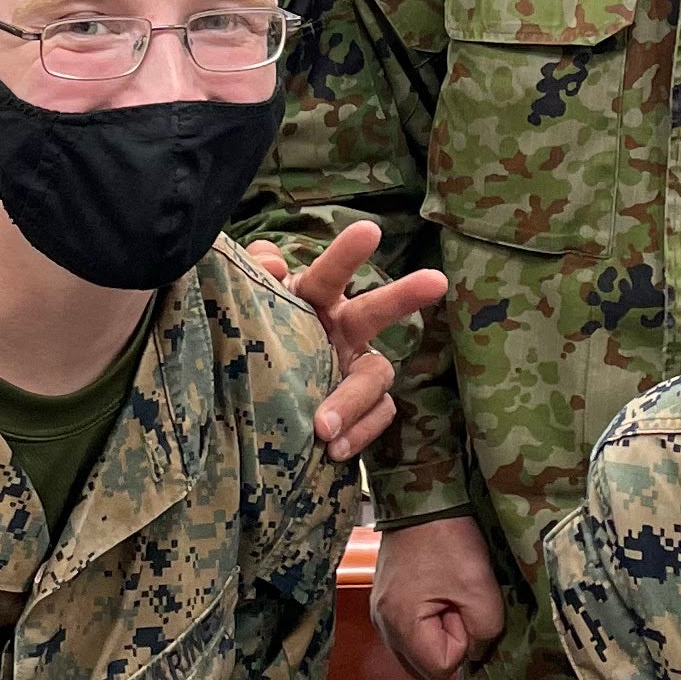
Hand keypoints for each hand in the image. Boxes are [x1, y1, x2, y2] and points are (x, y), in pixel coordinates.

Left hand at [245, 222, 449, 460]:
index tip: (369, 229)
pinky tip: (334, 449)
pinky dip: (359, 432)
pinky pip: (376, 416)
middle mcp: (342, 329)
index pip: (329, 275)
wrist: (254, 406)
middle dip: (403, 296)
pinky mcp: (359, 409)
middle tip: (436, 281)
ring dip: (352, 401)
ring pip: (375, 375)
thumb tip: (273, 266)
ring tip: (323, 428)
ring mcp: (354, 369)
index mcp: (313, 300)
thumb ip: (254, 279)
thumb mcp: (244, 310)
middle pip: (375, 311)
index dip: (346, 255)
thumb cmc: (252, 343)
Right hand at [370, 514, 505, 679]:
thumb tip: (475, 649)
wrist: (420, 500)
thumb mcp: (480, 587)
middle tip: (456, 606)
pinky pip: (409, 634)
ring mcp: (380, 615)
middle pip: (424, 671)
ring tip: (446, 598)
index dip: (461, 642)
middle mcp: (383, 626)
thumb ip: (485, 632)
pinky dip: (425, 625)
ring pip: (416, 655)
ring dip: (437, 636)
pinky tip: (435, 594)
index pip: (440, 668)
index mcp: (401, 625)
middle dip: (448, 646)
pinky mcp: (384, 603)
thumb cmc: (448, 540)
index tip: (460, 606)